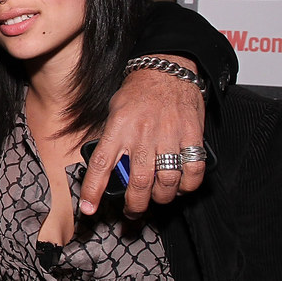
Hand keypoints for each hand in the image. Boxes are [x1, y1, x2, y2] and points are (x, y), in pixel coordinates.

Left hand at [80, 54, 205, 217]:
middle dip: (135, 205)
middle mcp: (143, 134)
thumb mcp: (114, 111)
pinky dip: (187, 186)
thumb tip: (107, 169)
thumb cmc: (138, 91)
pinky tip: (181, 187)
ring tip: (156, 199)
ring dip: (161, 198)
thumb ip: (111, 139)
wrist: (168, 69)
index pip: (102, 165)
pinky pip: (193, 171)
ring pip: (167, 182)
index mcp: (119, 127)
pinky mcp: (192, 136)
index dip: (94, 190)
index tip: (89, 208)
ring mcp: (169, 136)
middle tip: (132, 213)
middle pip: (139, 183)